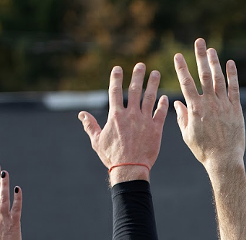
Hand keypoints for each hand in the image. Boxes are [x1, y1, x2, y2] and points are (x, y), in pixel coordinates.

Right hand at [79, 63, 168, 183]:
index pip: (115, 92)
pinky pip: (160, 113)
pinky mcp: (156, 129)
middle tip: (141, 65)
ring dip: (153, 84)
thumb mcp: (97, 141)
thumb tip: (81, 114)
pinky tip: (164, 97)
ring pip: (150, 98)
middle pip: (135, 90)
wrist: (130, 169)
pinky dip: (162, 104)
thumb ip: (91, 125)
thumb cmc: (112, 157)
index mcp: (116, 116)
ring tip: (155, 73)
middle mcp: (131, 115)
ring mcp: (145, 121)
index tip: (118, 68)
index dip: (116, 78)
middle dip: (137, 75)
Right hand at [173, 40, 244, 171]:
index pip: (186, 83)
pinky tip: (230, 63)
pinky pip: (234, 88)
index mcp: (195, 109)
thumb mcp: (188, 135)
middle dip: (200, 56)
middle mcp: (209, 103)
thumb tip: (178, 103)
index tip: (177, 55)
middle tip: (198, 41)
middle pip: (203, 75)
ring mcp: (223, 105)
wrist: (224, 160)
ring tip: (211, 50)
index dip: (181, 68)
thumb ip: (182, 117)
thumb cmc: (204, 150)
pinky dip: (232, 75)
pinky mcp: (236, 109)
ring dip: (214, 62)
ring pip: (218, 79)